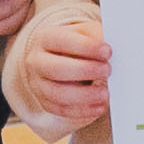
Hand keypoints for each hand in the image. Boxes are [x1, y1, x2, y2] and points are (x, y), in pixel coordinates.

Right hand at [22, 1, 111, 124]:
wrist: (58, 58)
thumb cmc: (75, 44)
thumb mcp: (83, 32)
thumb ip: (94, 37)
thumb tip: (107, 51)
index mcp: (44, 38)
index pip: (62, 41)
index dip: (86, 47)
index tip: (107, 51)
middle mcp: (36, 61)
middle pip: (57, 69)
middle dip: (86, 71)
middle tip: (107, 70)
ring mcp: (37, 84)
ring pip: (58, 94)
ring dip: (85, 95)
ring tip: (104, 93)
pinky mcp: (44, 102)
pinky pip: (62, 110)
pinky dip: (83, 110)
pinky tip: (99, 106)